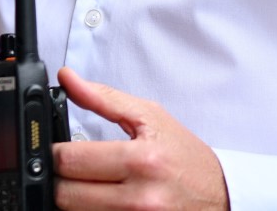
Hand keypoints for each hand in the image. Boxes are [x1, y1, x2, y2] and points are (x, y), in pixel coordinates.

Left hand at [53, 67, 228, 210]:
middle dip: (60, 179)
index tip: (57, 149)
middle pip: (66, 194)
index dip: (54, 152)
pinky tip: (99, 200)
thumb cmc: (186, 156)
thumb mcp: (150, 116)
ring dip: (73, 200)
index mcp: (141, 160)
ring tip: (87, 184)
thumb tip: (67, 78)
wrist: (222, 195)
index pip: (71, 160)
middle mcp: (140, 198)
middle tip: (70, 169)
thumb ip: (103, 98)